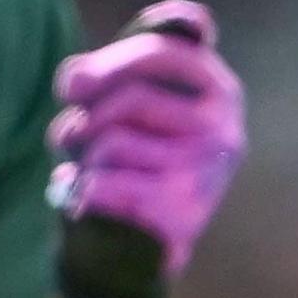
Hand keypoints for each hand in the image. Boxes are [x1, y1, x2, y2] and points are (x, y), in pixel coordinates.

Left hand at [49, 2, 246, 297]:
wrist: (136, 247)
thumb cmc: (128, 158)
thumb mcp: (124, 103)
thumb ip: (108, 71)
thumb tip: (76, 78)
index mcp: (217, 88)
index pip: (165, 49)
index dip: (108, 63)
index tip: (73, 89)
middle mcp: (224, 127)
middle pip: (127, 99)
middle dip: (84, 119)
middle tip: (76, 138)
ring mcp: (208, 172)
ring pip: (108, 144)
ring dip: (80, 159)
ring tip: (91, 172)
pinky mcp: (183, 215)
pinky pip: (101, 184)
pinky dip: (81, 192)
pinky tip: (89, 199)